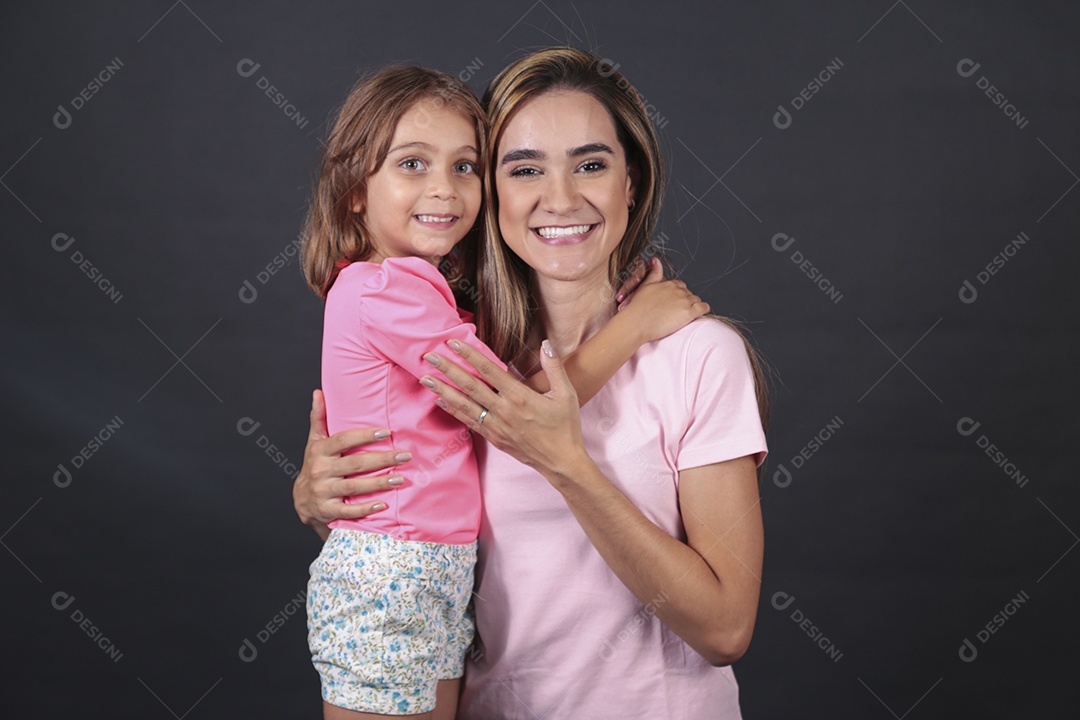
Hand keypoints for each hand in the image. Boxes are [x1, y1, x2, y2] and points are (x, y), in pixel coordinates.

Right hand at [293, 389, 411, 538]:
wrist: (302, 499)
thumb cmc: (315, 464)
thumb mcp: (315, 441)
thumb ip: (319, 417)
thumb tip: (319, 392)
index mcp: (320, 451)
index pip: (344, 440)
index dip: (365, 436)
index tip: (388, 432)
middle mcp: (321, 470)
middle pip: (355, 464)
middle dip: (382, 459)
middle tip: (405, 456)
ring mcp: (324, 491)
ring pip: (354, 487)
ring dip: (378, 484)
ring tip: (401, 479)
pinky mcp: (328, 510)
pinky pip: (348, 511)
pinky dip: (365, 509)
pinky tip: (383, 505)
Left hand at [419, 340, 588, 481]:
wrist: (561, 462)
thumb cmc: (565, 427)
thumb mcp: (566, 394)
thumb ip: (554, 368)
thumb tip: (546, 343)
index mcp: (520, 397)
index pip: (489, 370)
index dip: (470, 355)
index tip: (453, 343)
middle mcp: (504, 411)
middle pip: (470, 386)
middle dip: (448, 370)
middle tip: (429, 356)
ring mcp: (496, 426)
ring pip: (464, 405)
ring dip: (443, 390)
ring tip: (425, 378)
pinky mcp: (494, 438)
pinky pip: (469, 422)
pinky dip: (454, 411)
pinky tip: (441, 402)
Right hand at [618, 257, 709, 340]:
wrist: (636, 323)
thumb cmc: (637, 308)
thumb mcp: (645, 286)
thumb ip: (654, 273)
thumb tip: (655, 259)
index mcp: (669, 283)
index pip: (680, 286)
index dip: (677, 295)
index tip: (673, 303)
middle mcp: (678, 290)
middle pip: (689, 294)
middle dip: (685, 301)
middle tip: (676, 311)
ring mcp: (684, 301)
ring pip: (697, 300)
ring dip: (693, 306)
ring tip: (683, 315)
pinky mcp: (689, 312)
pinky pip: (704, 308)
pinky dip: (703, 310)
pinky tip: (697, 315)